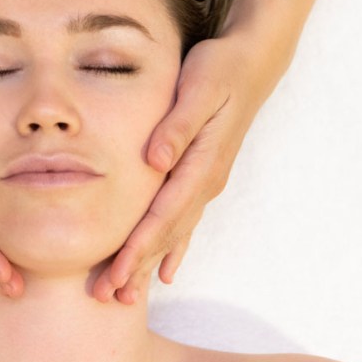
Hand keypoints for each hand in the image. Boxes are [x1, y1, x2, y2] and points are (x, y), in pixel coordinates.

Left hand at [92, 24, 292, 303]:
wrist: (251, 64)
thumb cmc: (220, 71)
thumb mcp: (197, 89)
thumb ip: (177, 126)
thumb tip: (155, 161)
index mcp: (201, 163)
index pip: (164, 215)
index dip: (139, 247)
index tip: (116, 274)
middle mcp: (205, 181)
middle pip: (167, 234)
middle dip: (137, 267)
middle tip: (109, 297)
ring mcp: (206, 183)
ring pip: (174, 234)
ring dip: (149, 264)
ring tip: (126, 295)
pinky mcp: (203, 177)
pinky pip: (185, 222)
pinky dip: (172, 249)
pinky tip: (162, 271)